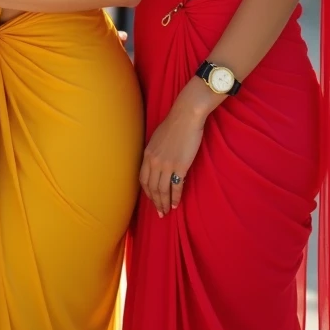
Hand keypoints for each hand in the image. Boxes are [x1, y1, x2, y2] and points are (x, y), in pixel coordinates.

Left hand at [139, 96, 206, 217]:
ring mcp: (167, 165)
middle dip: (155, 202)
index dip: (147, 192)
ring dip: (165, 203)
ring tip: (167, 211)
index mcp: (147, 154)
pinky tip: (176, 204)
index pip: (143, 179)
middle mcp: (154, 161)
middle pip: (152, 188)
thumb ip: (155, 152)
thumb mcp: (157, 139)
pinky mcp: (180, 166)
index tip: (151, 200)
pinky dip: (176, 197)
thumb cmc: (174, 125)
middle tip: (160, 212)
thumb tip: (156, 164)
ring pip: (162, 190)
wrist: (186, 116)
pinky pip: (176, 187)